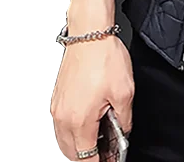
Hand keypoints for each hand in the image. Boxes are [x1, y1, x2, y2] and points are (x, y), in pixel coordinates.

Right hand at [52, 0, 133, 161]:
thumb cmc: (104, 56)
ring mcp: (59, 109)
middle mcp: (64, 118)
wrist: (90, 34)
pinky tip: (90, 125)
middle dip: (90, 157)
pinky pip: (63, 127)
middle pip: (74, 154)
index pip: (87, 158)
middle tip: (108, 153)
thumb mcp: (125, 91)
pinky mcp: (58, 100)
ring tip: (102, 140)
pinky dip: (76, 132)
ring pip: (66, 142)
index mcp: (80, 121)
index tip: (112, 160)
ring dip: (82, 146)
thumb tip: (122, 133)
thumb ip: (124, 119)